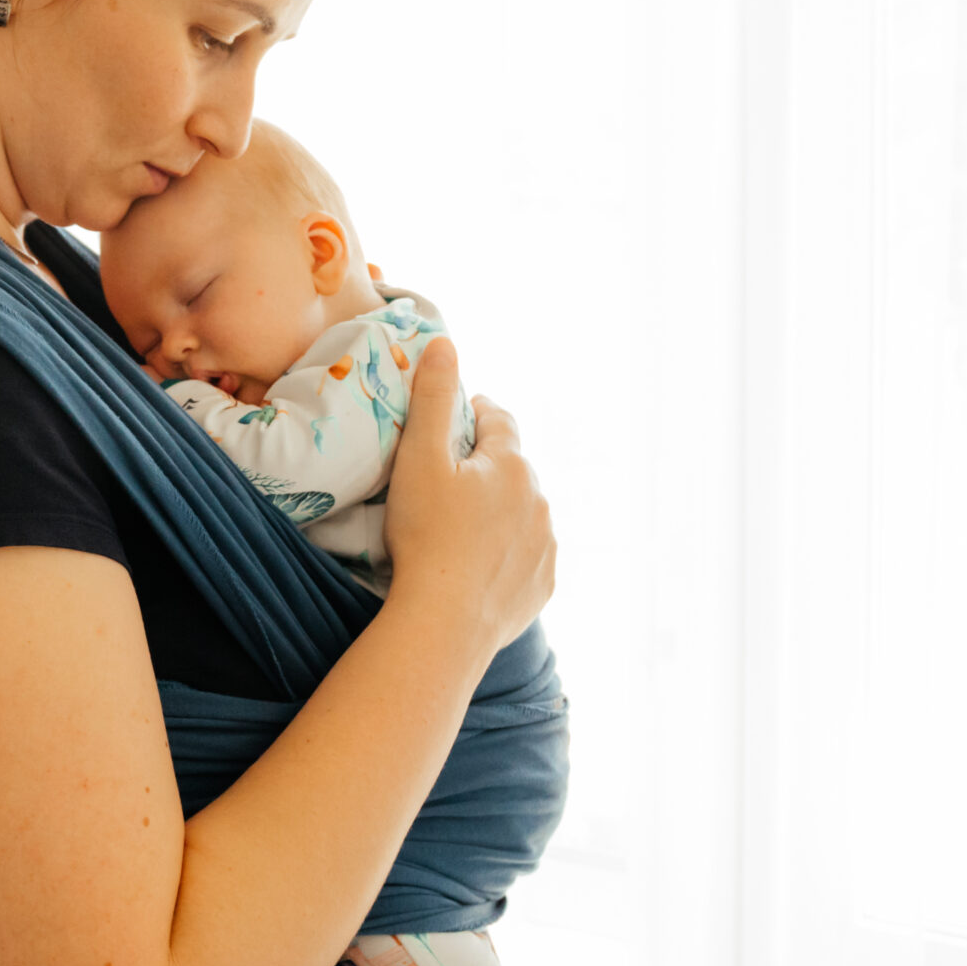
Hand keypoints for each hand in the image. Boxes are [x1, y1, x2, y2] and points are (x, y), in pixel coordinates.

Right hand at [381, 337, 554, 660]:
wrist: (446, 621)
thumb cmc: (426, 535)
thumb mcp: (419, 458)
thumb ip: (434, 398)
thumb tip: (446, 344)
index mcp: (512, 463)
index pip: (497, 419)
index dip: (472, 415)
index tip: (449, 426)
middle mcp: (540, 499)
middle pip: (512, 467)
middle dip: (485, 467)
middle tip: (445, 483)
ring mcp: (547, 544)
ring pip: (523, 512)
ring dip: (499, 511)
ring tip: (460, 528)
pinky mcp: (543, 584)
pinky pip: (527, 556)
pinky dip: (507, 553)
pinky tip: (478, 565)